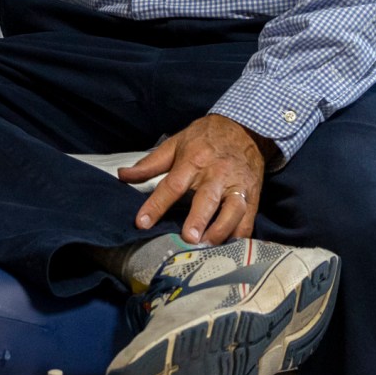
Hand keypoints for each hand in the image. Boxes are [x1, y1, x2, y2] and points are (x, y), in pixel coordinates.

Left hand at [120, 114, 267, 245]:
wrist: (245, 128)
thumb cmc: (205, 138)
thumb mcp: (176, 143)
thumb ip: (150, 163)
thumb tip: (122, 175)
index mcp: (194, 160)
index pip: (172, 185)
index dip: (156, 205)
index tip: (142, 223)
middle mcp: (216, 173)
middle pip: (207, 199)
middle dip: (198, 219)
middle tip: (189, 238)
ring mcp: (237, 185)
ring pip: (232, 210)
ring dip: (221, 230)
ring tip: (207, 246)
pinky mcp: (253, 195)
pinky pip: (248, 218)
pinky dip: (240, 235)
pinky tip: (229, 246)